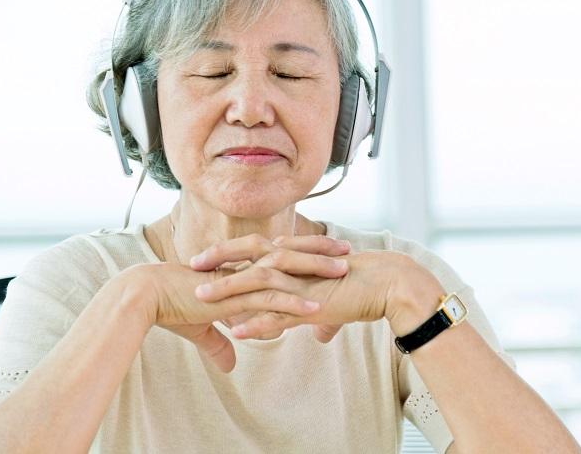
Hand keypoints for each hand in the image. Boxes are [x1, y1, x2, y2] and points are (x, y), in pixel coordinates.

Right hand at [139, 233, 350, 372]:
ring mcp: (240, 279)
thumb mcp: (201, 329)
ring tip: (342, 273)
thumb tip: (228, 365)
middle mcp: (243, 266)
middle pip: (289, 252)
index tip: (328, 249)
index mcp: (239, 266)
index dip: (304, 249)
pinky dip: (294, 302)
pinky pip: (270, 297)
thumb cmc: (171, 307)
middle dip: (319, 250)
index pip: (279, 252)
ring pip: (286, 270)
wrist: (147, 298)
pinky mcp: (233, 296)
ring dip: (315, 270)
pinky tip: (316, 308)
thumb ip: (219, 343)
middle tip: (347, 251)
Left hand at [194, 241, 413, 341]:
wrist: (389, 284)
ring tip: (201, 299)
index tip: (204, 257)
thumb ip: (321, 313)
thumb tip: (318, 333)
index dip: (228, 251)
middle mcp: (296, 265)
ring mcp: (303, 284)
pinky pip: (279, 314)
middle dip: (218, 260)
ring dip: (228, 291)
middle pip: (249, 257)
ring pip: (257, 284)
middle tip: (191, 266)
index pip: (256, 248)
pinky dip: (256, 323)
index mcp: (297, 257)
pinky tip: (237, 332)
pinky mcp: (313, 304)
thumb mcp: (337, 298)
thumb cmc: (365, 287)